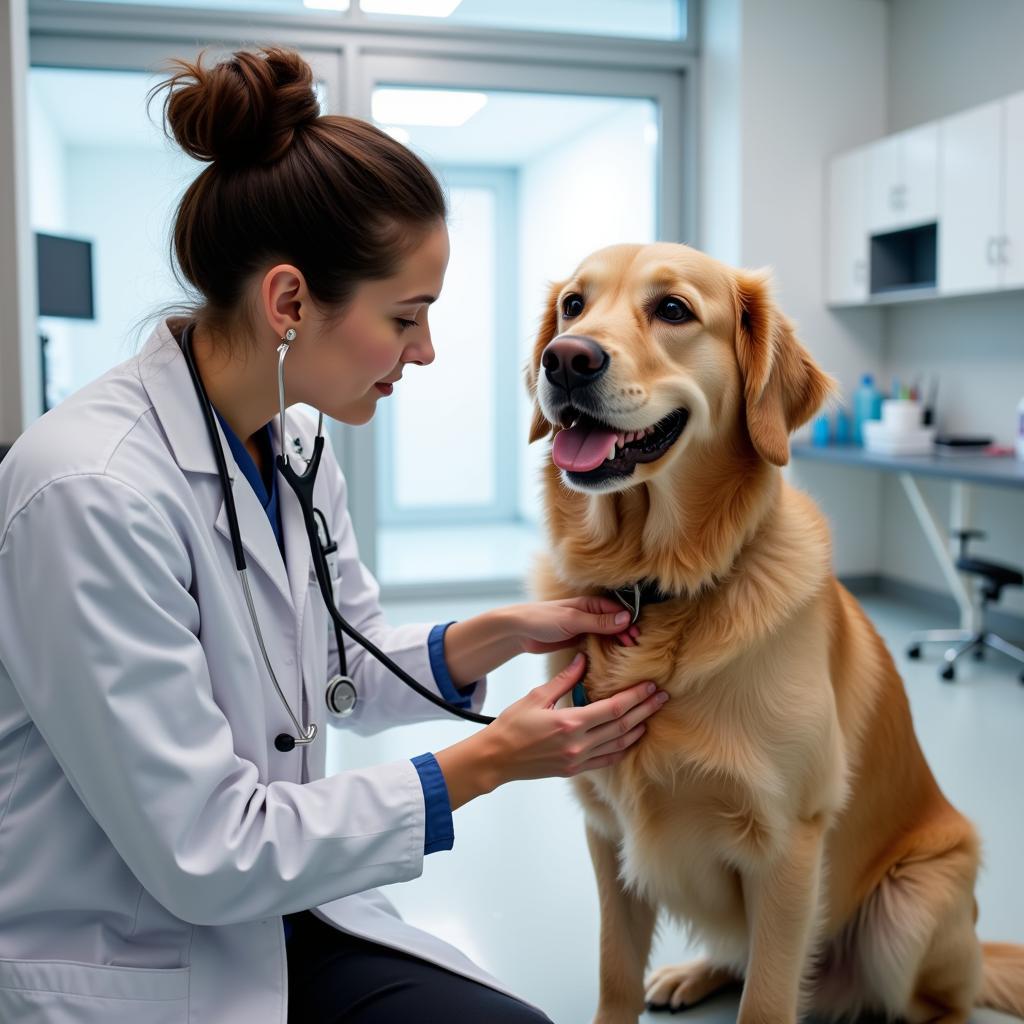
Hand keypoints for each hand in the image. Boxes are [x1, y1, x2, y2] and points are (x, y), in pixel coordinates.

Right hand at [486, 652, 668, 783]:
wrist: (496, 758)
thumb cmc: (512, 725)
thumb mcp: (536, 697)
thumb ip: (563, 680)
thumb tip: (582, 660)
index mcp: (570, 723)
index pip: (613, 708)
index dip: (635, 697)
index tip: (650, 686)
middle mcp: (579, 744)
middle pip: (622, 726)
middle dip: (644, 711)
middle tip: (661, 698)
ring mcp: (578, 759)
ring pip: (618, 744)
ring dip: (637, 729)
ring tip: (652, 716)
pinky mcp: (575, 769)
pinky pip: (606, 760)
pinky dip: (622, 749)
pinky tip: (631, 739)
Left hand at [511, 597, 641, 653]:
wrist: (519, 631)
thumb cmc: (543, 619)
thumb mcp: (573, 620)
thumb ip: (598, 621)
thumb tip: (626, 618)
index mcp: (589, 604)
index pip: (616, 610)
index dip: (628, 621)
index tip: (637, 634)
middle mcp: (588, 614)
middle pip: (614, 622)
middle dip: (625, 632)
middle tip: (634, 645)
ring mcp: (583, 627)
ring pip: (606, 633)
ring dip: (616, 641)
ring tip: (627, 652)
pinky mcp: (577, 639)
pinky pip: (596, 642)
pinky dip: (605, 648)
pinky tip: (611, 657)